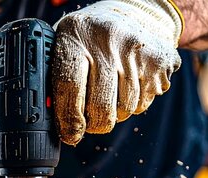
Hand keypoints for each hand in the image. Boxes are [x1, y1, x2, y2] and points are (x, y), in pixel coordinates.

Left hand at [52, 0, 182, 144]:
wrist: (137, 12)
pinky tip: (128, 86)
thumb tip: (49, 118)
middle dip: (93, 124)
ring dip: (114, 115)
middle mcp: (107, 40)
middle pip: (100, 107)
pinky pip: (142, 105)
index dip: (68, 119)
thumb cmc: (91, 36)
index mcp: (76, 35)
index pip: (69, 86)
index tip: (69, 134)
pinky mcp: (159, 63)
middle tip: (89, 123)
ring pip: (124, 110)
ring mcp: (136, 51)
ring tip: (109, 96)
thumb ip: (53, 76)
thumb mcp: (65, 42)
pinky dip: (133, 106)